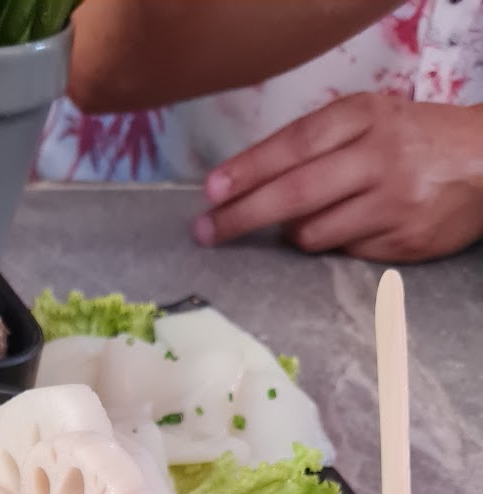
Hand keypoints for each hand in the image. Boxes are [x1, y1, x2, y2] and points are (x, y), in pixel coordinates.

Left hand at [192, 94, 482, 262]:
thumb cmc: (412, 141)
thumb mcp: (370, 121)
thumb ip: (317, 145)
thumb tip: (251, 186)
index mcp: (366, 117)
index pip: (295, 143)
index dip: (249, 169)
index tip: (212, 190)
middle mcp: (379, 156)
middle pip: (296, 191)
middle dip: (243, 215)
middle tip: (206, 232)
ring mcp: (393, 201)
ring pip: (314, 231)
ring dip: (292, 234)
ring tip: (297, 225)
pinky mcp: (404, 239)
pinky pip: (344, 252)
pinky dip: (333, 244)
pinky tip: (349, 229)